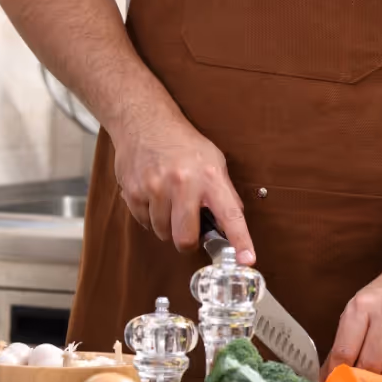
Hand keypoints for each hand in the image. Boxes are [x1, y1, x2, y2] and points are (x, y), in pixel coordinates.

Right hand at [112, 113, 256, 264]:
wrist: (145, 121)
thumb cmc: (182, 142)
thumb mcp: (214, 159)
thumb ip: (223, 192)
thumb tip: (233, 222)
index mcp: (210, 176)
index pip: (230, 214)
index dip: (240, 240)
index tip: (246, 259)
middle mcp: (184, 183)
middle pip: (185, 238)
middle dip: (187, 240)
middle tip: (188, 227)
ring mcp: (156, 188)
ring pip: (162, 233)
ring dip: (166, 225)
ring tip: (169, 200)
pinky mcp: (134, 192)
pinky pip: (144, 223)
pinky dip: (149, 216)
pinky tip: (153, 195)